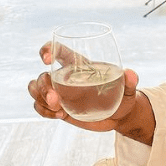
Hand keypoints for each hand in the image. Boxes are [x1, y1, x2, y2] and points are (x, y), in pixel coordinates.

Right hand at [27, 41, 145, 135]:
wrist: (118, 116)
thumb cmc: (123, 96)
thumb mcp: (128, 90)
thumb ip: (129, 81)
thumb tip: (130, 74)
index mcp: (79, 65)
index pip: (58, 50)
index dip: (47, 49)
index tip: (46, 58)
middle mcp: (65, 77)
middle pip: (43, 75)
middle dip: (43, 87)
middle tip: (56, 101)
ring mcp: (59, 92)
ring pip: (35, 89)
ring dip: (40, 98)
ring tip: (58, 110)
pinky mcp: (57, 108)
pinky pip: (39, 106)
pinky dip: (44, 111)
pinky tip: (59, 115)